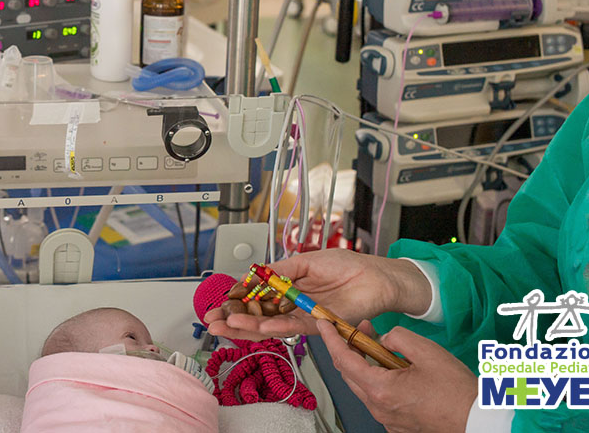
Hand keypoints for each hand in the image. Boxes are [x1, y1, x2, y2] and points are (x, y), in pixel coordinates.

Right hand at [205, 249, 431, 341]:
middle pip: (256, 317)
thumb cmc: (347, 267)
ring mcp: (303, 317)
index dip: (235, 303)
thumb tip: (253, 276)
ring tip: (226, 325)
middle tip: (212, 321)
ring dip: (247, 327)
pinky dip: (276, 328)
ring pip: (269, 326)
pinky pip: (293, 328)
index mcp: (286, 289)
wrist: (376, 278)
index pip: (254, 299)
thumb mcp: (305, 261)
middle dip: (232, 320)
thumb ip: (279, 271)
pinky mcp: (317, 325)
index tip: (217, 304)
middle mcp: (292, 306)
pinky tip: (260, 327)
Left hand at [317, 320, 475, 432]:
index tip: (324, 325)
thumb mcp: (427, 351)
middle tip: (363, 329)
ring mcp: (386, 418)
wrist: (477, 421)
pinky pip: (378, 398)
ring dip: (366, 364)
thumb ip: (398, 337)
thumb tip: (384, 337)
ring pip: (363, 386)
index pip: (343, 359)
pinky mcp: (396, 424)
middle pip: (349, 373)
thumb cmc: (458, 393)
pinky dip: (378, 380)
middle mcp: (379, 407)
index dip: (331, 339)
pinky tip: (394, 369)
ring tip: (383, 346)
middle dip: (350, 348)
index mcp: (381, 389)